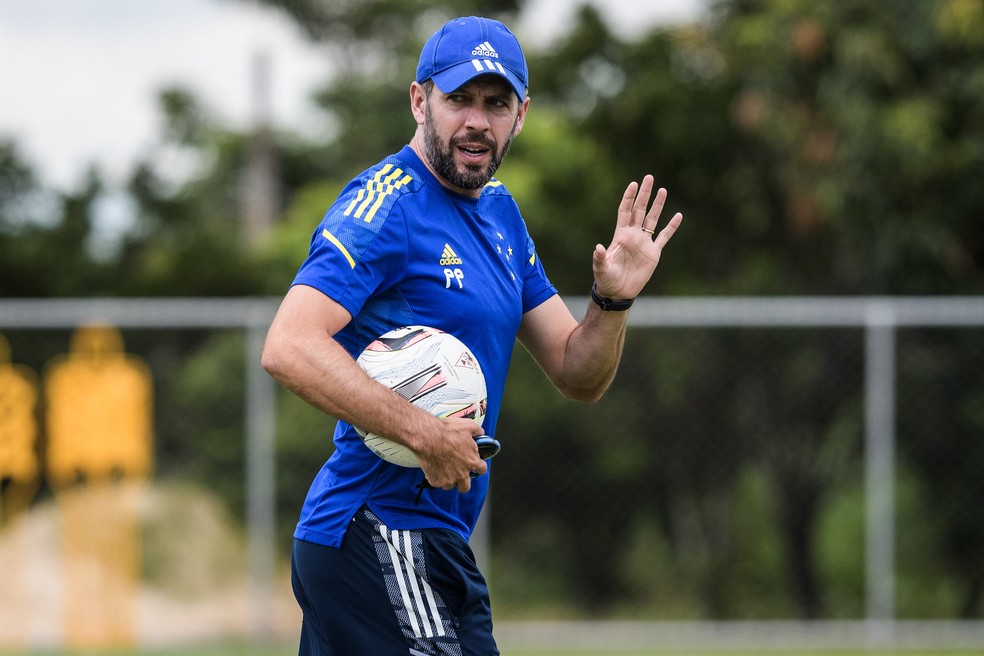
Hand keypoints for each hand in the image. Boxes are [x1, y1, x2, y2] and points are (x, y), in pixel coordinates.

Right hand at [414, 418, 487, 492]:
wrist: (427, 436)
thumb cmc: (447, 431)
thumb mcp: (468, 426)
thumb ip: (477, 431)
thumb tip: (480, 433)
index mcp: (472, 462)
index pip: (482, 470)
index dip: (478, 466)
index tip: (474, 464)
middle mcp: (462, 474)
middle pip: (466, 486)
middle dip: (463, 481)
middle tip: (458, 472)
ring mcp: (449, 480)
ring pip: (450, 486)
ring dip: (448, 479)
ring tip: (443, 469)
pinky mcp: (436, 481)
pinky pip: (437, 483)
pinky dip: (435, 477)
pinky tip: (433, 468)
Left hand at [592, 175, 682, 299]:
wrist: (618, 292)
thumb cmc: (606, 279)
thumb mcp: (601, 268)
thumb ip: (599, 258)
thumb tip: (598, 247)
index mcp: (620, 235)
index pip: (625, 211)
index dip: (629, 198)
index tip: (633, 184)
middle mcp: (633, 235)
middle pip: (640, 210)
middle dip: (644, 194)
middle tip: (649, 177)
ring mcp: (644, 243)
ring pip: (653, 219)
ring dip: (658, 205)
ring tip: (663, 190)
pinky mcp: (653, 253)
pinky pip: (664, 237)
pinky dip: (671, 227)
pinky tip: (678, 216)